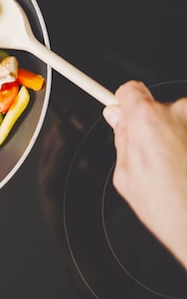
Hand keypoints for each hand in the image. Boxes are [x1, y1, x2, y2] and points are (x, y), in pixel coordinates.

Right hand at [103, 80, 186, 267]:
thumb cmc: (169, 208)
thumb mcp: (125, 176)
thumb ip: (122, 140)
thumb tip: (117, 119)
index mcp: (147, 119)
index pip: (131, 91)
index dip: (126, 104)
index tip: (125, 114)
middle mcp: (179, 112)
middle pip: (159, 108)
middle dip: (156, 128)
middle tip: (156, 159)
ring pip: (182, 122)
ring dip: (179, 138)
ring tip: (179, 170)